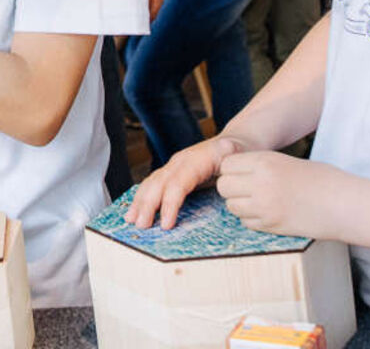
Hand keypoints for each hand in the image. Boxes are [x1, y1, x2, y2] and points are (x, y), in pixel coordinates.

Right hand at [127, 134, 247, 229]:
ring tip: (131, 220)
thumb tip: (229, 161)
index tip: (166, 225)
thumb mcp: (238, 156)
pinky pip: (153, 185)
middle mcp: (179, 162)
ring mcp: (174, 167)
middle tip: (141, 226)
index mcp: (194, 160)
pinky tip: (135, 209)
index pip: (177, 183)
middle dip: (147, 205)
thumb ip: (230, 159)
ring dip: (140, 202)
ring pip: (151, 183)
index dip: (170, 204)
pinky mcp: (173, 173)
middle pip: (158, 183)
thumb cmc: (238, 154)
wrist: (236, 142)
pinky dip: (142, 198)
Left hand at [217, 151, 352, 238]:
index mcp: (264, 162)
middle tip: (247, 188)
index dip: (231, 169)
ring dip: (240, 204)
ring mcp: (265, 207)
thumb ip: (260, 165)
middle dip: (231, 188)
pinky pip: (246, 222)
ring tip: (259, 201)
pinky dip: (252, 219)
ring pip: (232, 206)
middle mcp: (260, 183)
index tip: (241, 172)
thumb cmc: (321, 179)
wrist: (345, 204)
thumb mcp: (286, 161)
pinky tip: (268, 213)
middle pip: (224, 186)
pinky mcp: (272, 226)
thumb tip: (233, 172)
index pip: (226, 165)